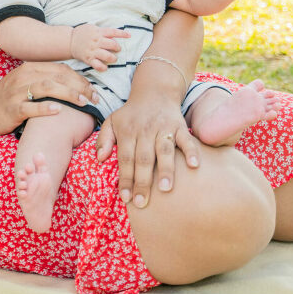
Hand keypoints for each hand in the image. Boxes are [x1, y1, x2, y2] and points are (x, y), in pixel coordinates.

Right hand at [0, 62, 97, 136]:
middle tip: (95, 98)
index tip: (93, 90)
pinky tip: (58, 110)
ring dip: (67, 94)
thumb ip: (46, 78)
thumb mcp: (25, 81)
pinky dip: (45, 108)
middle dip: (80, 86)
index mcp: (30, 68)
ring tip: (83, 102)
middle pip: (57, 76)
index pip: (61, 69)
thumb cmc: (8, 96)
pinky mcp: (12, 109)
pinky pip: (30, 107)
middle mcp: (24, 77)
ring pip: (46, 88)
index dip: (80, 79)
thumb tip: (74, 83)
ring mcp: (17, 92)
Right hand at [69, 25, 130, 70]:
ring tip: (113, 58)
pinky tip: (105, 67)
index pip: (112, 32)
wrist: (69, 41)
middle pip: (112, 45)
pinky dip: (103, 67)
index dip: (122, 34)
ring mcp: (92, 51)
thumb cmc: (83, 33)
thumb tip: (115, 34)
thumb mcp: (92, 28)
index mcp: (98, 32)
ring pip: (107, 56)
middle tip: (117, 49)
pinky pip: (98, 65)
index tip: (129, 35)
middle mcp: (96, 41)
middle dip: (117, 47)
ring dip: (113, 58)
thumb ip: (103, 31)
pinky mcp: (88, 59)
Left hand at [95, 83, 202, 208]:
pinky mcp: (180, 125)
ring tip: (165, 189)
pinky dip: (191, 151)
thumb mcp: (112, 121)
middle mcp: (144, 130)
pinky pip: (186, 139)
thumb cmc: (131, 113)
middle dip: (142, 181)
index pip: (125, 158)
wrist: (154, 91)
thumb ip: (104, 139)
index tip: (126, 198)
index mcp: (127, 132)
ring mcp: (163, 128)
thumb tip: (99, 159)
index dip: (125, 178)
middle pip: (143, 159)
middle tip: (142, 202)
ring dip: (165, 170)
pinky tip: (193, 166)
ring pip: (164, 150)